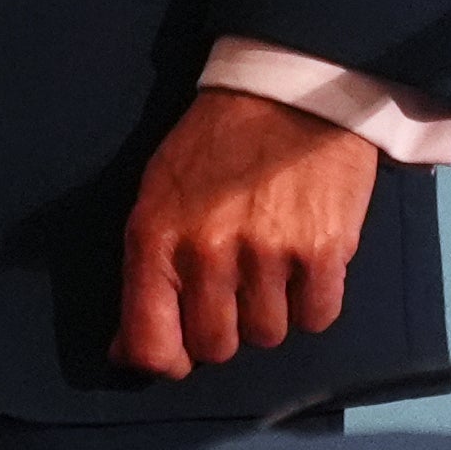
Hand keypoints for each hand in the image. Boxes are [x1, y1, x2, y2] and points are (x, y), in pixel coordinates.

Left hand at [115, 87, 380, 379]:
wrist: (291, 88)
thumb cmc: (217, 143)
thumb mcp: (158, 194)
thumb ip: (144, 273)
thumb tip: (126, 351)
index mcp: (157, 238)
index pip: (150, 346)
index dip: (165, 361)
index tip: (180, 351)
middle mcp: (209, 253)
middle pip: (216, 348)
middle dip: (224, 327)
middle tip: (234, 287)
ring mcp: (269, 254)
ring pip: (268, 335)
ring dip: (271, 310)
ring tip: (272, 263)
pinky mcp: (324, 251)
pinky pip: (317, 317)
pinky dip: (313, 301)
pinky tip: (306, 263)